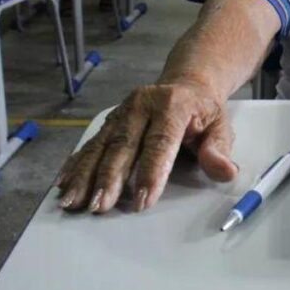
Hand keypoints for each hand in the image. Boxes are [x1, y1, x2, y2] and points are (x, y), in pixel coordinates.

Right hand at [55, 82, 236, 213]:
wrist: (187, 83)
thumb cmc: (203, 111)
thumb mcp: (220, 126)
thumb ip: (219, 150)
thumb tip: (225, 171)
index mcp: (173, 104)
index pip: (160, 141)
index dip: (150, 172)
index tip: (142, 201)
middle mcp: (143, 104)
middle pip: (123, 145)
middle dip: (109, 179)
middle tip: (99, 207)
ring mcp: (123, 111)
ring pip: (101, 145)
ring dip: (85, 175)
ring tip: (73, 201)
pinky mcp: (110, 120)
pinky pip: (91, 143)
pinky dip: (76, 165)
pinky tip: (64, 184)